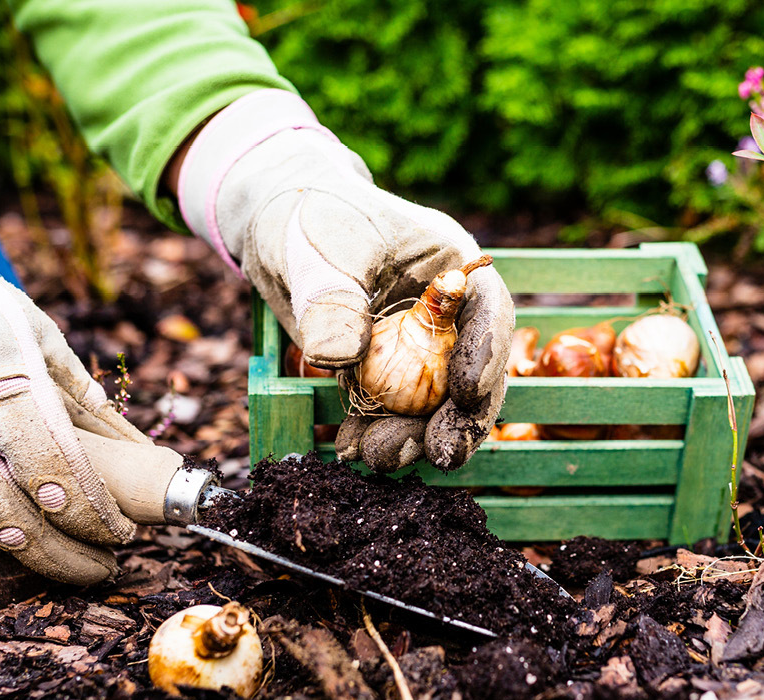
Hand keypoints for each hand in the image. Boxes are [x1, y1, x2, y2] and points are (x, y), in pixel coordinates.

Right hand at [0, 154, 173, 584]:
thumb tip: (118, 424)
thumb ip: (74, 386)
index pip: (67, 488)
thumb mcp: (36, 333)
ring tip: (40, 533)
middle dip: (66, 557)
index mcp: (15, 409)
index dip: (98, 520)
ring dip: (7, 533)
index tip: (122, 534)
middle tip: (98, 568)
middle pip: (20, 527)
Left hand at [173, 90, 513, 471]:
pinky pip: (387, 412)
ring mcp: (415, 348)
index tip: (467, 393)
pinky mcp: (381, 373)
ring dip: (411, 437)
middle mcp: (445, 315)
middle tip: (441, 454)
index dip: (487, 355)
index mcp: (452, 268)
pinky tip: (350, 449)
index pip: (488, 313)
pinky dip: (372, 433)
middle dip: (458, 419)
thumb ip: (333, 300)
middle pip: (470, 373)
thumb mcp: (322, 248)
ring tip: (377, 456)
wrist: (275, 224)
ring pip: (431, 404)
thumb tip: (338, 357)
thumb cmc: (311, 215)